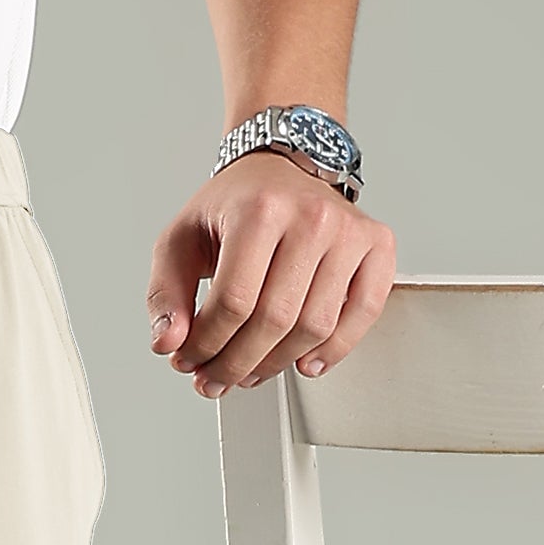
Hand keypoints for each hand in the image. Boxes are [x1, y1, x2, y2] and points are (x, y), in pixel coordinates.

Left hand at [148, 157, 395, 397]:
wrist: (281, 167)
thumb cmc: (235, 205)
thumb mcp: (181, 239)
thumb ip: (166, 293)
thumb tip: (169, 342)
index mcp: (258, 209)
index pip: (233, 301)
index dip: (207, 344)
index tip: (189, 360)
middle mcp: (310, 216)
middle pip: (275, 320)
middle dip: (238, 363)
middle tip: (217, 378)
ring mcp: (349, 231)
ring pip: (316, 326)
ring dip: (278, 364)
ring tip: (251, 371)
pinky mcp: (377, 244)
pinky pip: (364, 312)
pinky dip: (336, 349)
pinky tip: (305, 362)